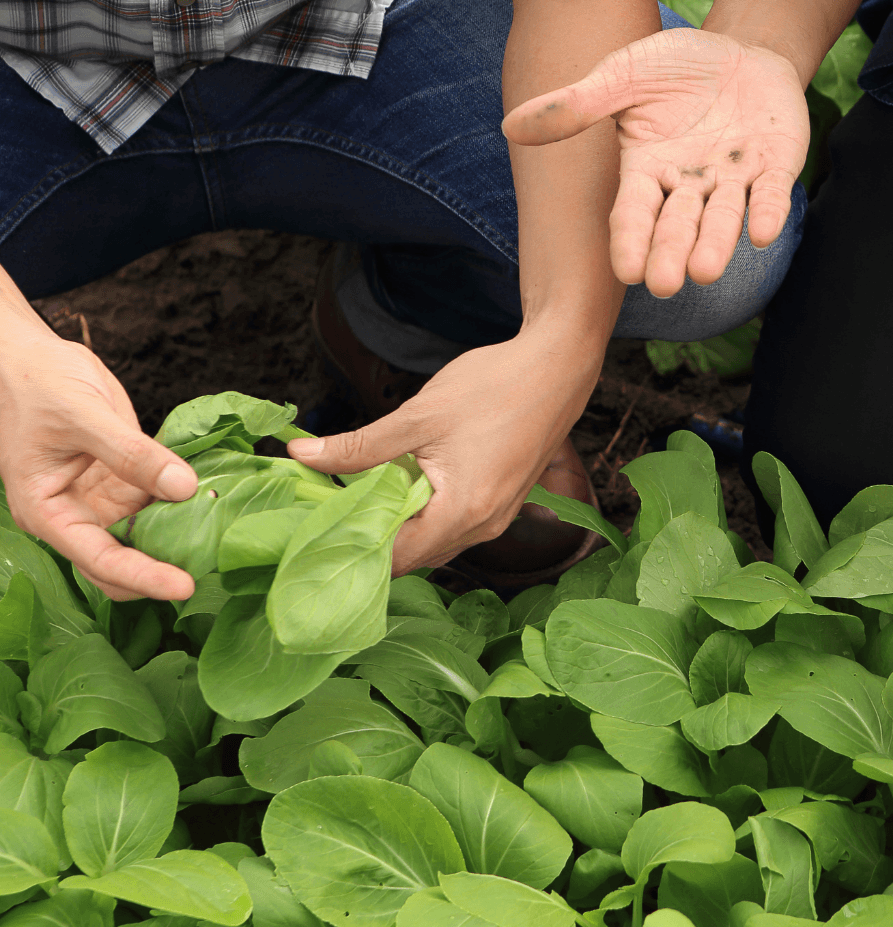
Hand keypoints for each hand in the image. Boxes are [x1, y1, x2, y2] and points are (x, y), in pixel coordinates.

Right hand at [0, 332, 196, 600]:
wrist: (31, 358)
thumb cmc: (38, 384)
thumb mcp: (84, 415)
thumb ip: (132, 454)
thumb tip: (185, 489)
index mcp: (48, 513)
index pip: (99, 559)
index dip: (142, 577)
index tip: (184, 587)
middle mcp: (76, 515)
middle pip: (122, 561)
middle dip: (163, 569)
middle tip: (213, 569)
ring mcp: (102, 500)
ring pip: (146, 535)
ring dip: (180, 538)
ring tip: (225, 541)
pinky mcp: (124, 481)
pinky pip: (158, 501)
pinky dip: (185, 505)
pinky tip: (219, 504)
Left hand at [288, 331, 596, 573]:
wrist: (558, 367)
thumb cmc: (494, 387)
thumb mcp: (418, 416)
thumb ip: (358, 446)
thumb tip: (299, 456)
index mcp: (463, 512)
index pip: (396, 558)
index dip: (353, 548)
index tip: (317, 527)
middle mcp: (485, 527)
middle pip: (415, 556)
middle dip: (373, 538)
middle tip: (329, 510)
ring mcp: (499, 517)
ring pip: (435, 540)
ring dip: (401, 525)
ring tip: (362, 494)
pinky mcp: (504, 501)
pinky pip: (455, 524)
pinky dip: (426, 512)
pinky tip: (404, 482)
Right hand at [501, 27, 808, 296]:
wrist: (738, 49)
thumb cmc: (674, 69)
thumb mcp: (621, 77)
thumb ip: (577, 105)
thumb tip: (511, 126)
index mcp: (648, 170)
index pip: (635, 213)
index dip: (632, 241)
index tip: (626, 271)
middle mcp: (690, 185)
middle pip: (678, 225)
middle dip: (671, 253)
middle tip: (663, 285)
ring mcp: (734, 179)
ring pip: (724, 219)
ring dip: (716, 245)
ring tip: (706, 273)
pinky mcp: (775, 166)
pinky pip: (772, 194)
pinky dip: (768, 212)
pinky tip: (763, 233)